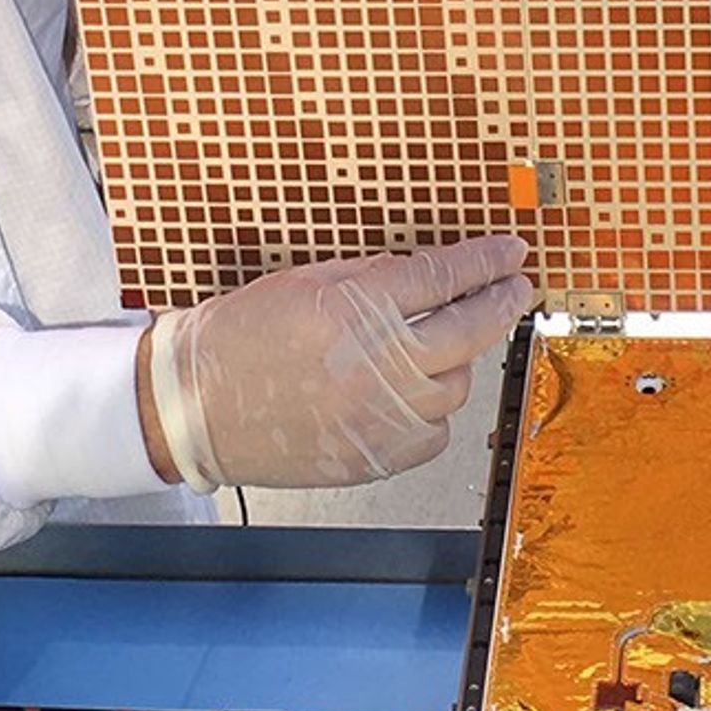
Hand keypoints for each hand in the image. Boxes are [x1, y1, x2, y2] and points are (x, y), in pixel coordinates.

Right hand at [143, 235, 532, 489]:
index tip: (509, 253)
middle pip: (470, 331)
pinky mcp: (374, 457)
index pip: (445, 278)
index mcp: (356, 310)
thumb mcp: (305, 281)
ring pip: (456, 386)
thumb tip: (430, 274)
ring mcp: (378, 417)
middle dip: (501, 304)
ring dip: (455, 362)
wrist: (194, 406)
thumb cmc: (238, 340)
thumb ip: (373, 277)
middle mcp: (376, 365)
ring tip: (433, 348)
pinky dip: (430, 411)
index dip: (486, 261)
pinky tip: (407, 395)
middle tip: (515, 289)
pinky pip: (433, 433)